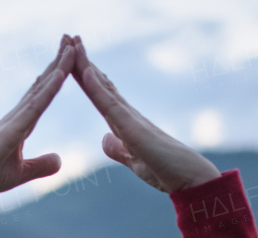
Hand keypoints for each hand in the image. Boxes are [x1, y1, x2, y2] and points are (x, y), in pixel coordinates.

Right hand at [0, 35, 75, 197]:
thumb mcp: (19, 173)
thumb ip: (40, 166)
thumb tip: (60, 160)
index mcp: (20, 125)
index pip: (42, 96)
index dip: (55, 77)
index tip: (67, 58)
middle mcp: (17, 116)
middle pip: (42, 85)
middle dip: (58, 62)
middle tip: (71, 39)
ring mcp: (14, 120)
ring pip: (41, 89)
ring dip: (58, 67)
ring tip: (71, 46)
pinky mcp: (11, 130)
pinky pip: (35, 106)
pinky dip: (49, 89)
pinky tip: (61, 74)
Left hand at [70, 36, 219, 192]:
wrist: (190, 180)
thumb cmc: (166, 171)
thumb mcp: (134, 161)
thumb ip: (119, 149)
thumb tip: (105, 138)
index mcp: (123, 123)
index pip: (100, 94)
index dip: (84, 76)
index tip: (69, 58)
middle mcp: (127, 114)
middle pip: (100, 83)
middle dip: (82, 61)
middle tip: (67, 37)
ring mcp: (130, 119)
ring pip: (103, 87)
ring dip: (86, 65)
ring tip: (72, 41)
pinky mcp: (134, 130)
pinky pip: (111, 106)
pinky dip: (98, 89)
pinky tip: (86, 73)